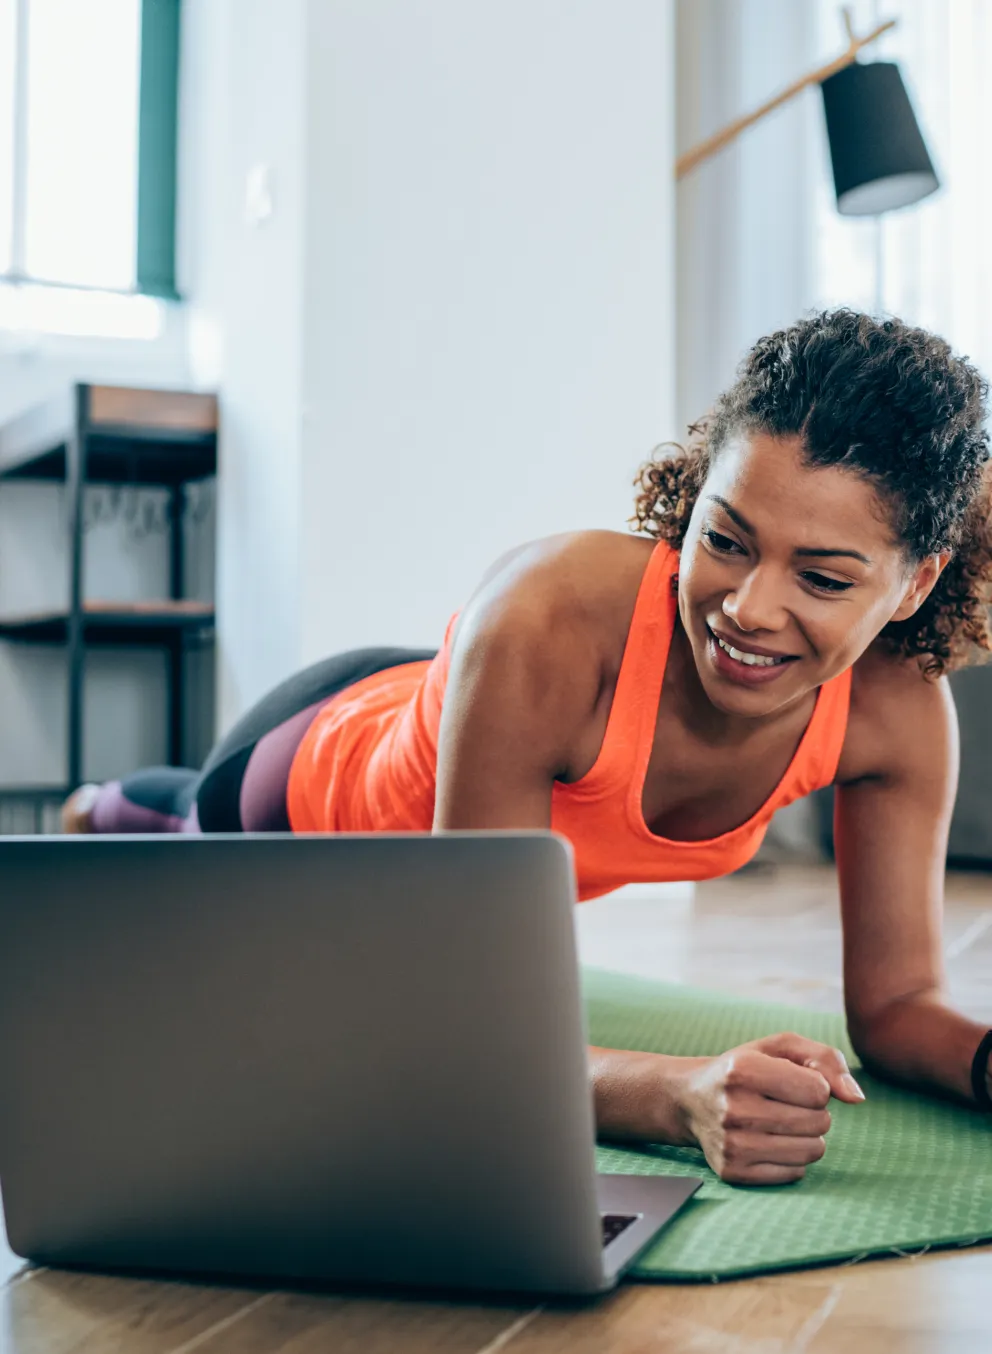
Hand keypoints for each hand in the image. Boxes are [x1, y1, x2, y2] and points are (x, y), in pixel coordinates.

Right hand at [675, 1032, 864, 1185]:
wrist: (691, 1099)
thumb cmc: (745, 1068)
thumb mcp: (780, 1047)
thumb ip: (826, 1059)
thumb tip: (857, 1098)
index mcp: (742, 1070)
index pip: (818, 1091)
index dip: (814, 1085)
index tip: (790, 1081)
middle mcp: (733, 1109)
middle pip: (818, 1122)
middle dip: (813, 1112)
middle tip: (784, 1103)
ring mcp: (731, 1145)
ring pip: (811, 1151)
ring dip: (807, 1136)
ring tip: (780, 1122)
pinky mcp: (733, 1173)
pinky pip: (795, 1173)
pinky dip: (792, 1158)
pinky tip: (769, 1141)